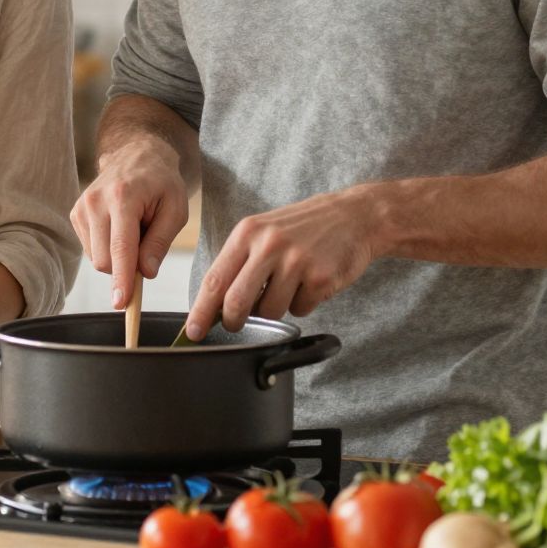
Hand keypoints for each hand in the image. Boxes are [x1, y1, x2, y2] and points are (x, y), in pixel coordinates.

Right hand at [72, 140, 189, 309]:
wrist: (136, 155)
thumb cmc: (162, 183)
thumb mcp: (176, 210)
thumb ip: (160, 242)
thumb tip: (145, 273)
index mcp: (123, 197)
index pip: (120, 248)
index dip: (122, 280)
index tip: (121, 303)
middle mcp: (95, 201)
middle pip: (104, 260)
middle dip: (126, 268)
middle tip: (146, 248)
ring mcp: (81, 207)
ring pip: (96, 259)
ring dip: (117, 258)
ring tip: (133, 231)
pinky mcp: (75, 214)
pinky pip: (91, 250)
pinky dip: (108, 249)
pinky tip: (119, 229)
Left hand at [183, 187, 382, 341]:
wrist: (354, 216)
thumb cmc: (302, 228)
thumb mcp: (263, 233)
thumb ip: (239, 263)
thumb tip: (214, 305)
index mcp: (247, 233)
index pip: (215, 279)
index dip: (200, 311)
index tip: (192, 331)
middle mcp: (269, 245)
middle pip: (236, 302)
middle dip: (232, 322)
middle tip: (236, 324)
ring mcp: (297, 261)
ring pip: (269, 312)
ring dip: (274, 310)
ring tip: (288, 287)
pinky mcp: (321, 277)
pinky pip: (299, 310)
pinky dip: (301, 304)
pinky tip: (310, 283)